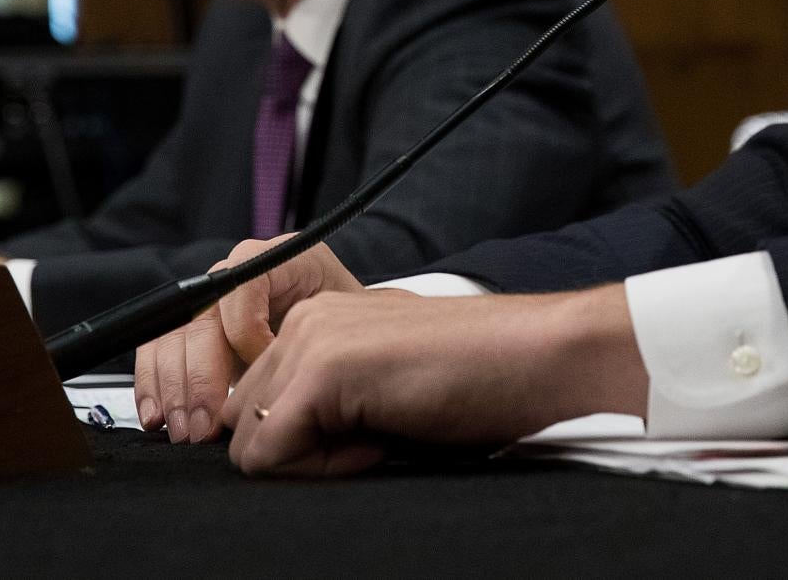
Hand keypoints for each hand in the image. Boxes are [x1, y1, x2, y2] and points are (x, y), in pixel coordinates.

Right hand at [133, 237, 363, 443]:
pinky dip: (153, 386)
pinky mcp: (191, 329)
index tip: (265, 371)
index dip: (248, 335)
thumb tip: (280, 376)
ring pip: (171, 337)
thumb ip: (318, 338)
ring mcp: (210, 300)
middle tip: (206, 427)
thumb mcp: (345, 323)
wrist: (342, 327)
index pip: (242, 288)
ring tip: (184, 431)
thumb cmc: (348, 326)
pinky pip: (157, 350)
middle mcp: (237, 273)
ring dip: (173, 389)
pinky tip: (158, 418)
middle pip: (200, 319)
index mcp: (280, 260)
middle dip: (200, 379)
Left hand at [221, 285, 647, 477]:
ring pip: (251, 443)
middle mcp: (305, 318)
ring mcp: (310, 339)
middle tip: (378, 438)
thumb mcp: (384, 383)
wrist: (540, 357)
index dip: (309, 442)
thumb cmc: (482, 378)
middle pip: (247, 423)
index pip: (260, 403)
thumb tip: (278, 444)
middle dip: (303, 451)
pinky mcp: (322, 370)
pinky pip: (272, 455)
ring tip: (384, 435)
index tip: (373, 434)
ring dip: (314, 460)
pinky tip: (383, 440)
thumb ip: (331, 397)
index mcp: (320, 318)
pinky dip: (325, 469)